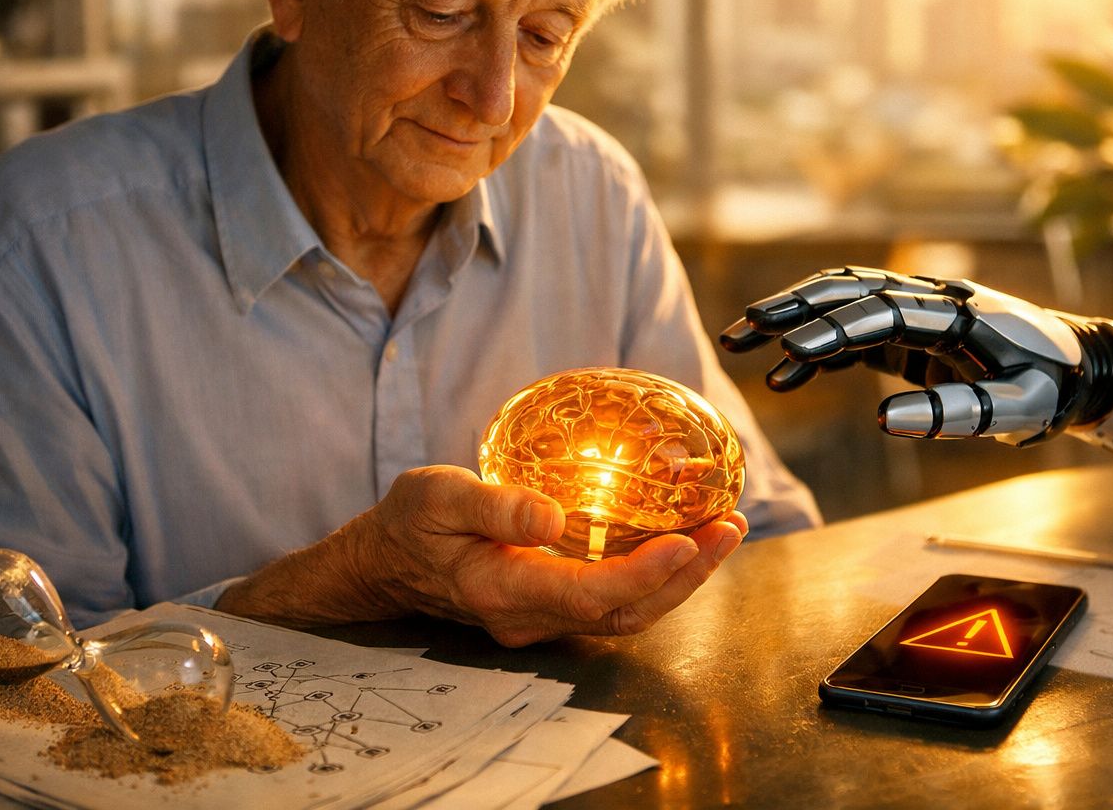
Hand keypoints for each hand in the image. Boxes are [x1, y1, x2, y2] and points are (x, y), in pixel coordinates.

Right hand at [218, 465, 746, 644]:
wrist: (381, 565)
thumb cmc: (408, 524)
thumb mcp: (436, 495)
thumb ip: (493, 503)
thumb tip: (551, 515)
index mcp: (505, 589)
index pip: (591, 594)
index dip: (646, 573)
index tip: (689, 541)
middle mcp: (531, 616)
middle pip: (626, 611)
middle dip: (687, 576)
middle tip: (730, 527)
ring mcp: (543, 617)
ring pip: (627, 612)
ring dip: (681, 578)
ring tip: (723, 532)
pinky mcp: (551, 604)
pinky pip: (614, 599)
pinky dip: (656, 574)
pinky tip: (682, 540)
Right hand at [720, 267, 1097, 445]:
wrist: (1077, 370)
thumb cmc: (1050, 390)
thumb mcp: (1017, 411)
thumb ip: (957, 414)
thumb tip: (886, 421)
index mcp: (956, 312)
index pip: (882, 312)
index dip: (833, 329)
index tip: (787, 350)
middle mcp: (930, 298)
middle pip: (849, 290)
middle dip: (793, 308)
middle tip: (740, 329)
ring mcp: (916, 311)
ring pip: (843, 301)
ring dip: (793, 316)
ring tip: (740, 340)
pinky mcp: (909, 332)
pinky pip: (853, 332)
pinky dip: (818, 349)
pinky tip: (784, 375)